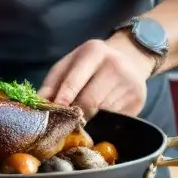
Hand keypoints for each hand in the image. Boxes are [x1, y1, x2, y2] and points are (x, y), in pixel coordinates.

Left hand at [37, 33, 155, 116]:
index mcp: (93, 51)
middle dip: (74, 116)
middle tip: (64, 126)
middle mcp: (114, 65)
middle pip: (89, 102)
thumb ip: (53, 82)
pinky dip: (104, 123)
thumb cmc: (91, 63)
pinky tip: (100, 119)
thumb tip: (39, 105)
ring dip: (89, 121)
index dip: (62, 101)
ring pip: (102, 113)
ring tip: (81, 122)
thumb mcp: (71, 64)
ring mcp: (129, 84)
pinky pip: (115, 120)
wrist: (130, 58)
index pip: (74, 81)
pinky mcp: (139, 101)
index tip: (53, 115)